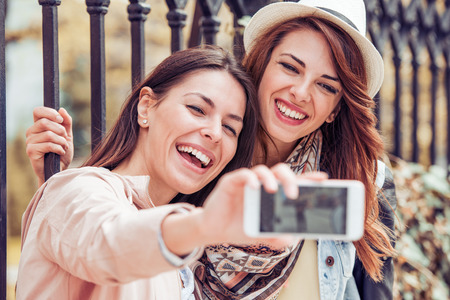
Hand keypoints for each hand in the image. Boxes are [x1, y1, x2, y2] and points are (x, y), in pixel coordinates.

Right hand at [26, 107, 73, 186]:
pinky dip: (59, 148)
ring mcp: (30, 142)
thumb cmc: (62, 153)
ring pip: (48, 134)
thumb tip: (61, 109)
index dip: (49, 112)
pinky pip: (48, 145)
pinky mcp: (31, 151)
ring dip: (61, 141)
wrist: (60, 170)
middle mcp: (32, 132)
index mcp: (38, 126)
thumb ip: (66, 122)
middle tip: (65, 138)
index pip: (38, 111)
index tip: (60, 119)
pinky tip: (60, 152)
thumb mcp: (67, 135)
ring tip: (63, 147)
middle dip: (60, 130)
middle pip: (44, 122)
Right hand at [199, 163, 315, 248]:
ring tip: (274, 191)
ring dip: (271, 179)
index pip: (293, 181)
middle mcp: (261, 184)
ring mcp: (247, 181)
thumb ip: (277, 236)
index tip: (324, 179)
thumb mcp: (262, 236)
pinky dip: (251, 179)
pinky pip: (243, 174)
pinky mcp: (231, 182)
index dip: (308, 178)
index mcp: (272, 194)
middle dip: (291, 180)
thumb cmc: (239, 229)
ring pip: (263, 170)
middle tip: (294, 195)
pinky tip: (254, 188)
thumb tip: (294, 238)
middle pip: (281, 171)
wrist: (214, 231)